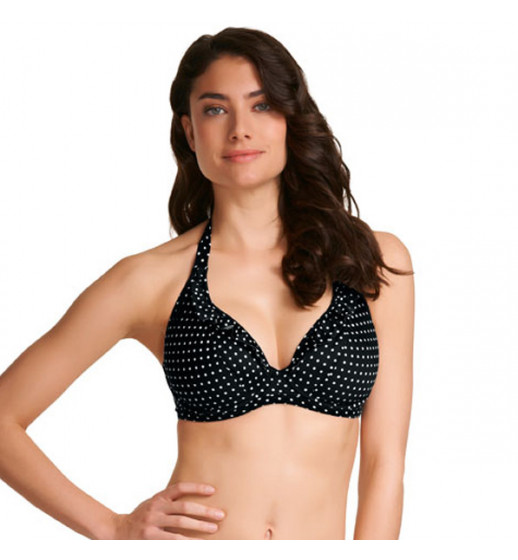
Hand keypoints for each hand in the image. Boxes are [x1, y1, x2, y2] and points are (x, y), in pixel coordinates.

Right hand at [111, 481, 225, 538]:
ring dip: (199, 526)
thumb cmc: (141, 518)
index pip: (180, 488)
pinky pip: (172, 540)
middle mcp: (156, 507)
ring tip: (213, 529)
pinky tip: (196, 544)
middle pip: (184, 507)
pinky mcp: (149, 538)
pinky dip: (186, 542)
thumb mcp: (153, 504)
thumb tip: (195, 501)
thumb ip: (169, 502)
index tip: (213, 490)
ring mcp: (152, 523)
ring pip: (180, 523)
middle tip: (220, 515)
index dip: (197, 487)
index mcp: (159, 497)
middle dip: (204, 511)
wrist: (116, 531)